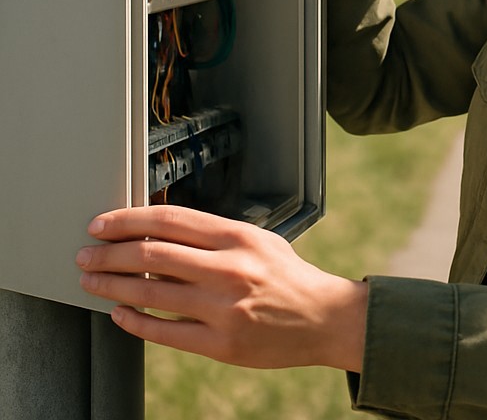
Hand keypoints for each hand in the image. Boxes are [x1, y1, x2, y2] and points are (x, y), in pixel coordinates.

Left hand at [77, 205, 366, 371]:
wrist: (322, 318)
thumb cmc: (287, 276)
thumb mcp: (257, 240)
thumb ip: (213, 237)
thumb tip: (158, 233)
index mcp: (238, 237)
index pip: (171, 220)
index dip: (129, 220)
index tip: (102, 224)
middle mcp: (229, 269)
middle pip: (152, 255)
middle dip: (110, 253)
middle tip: (86, 254)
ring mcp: (223, 309)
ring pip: (151, 293)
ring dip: (112, 286)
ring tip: (91, 281)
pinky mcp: (220, 344)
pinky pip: (164, 332)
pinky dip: (134, 321)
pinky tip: (118, 314)